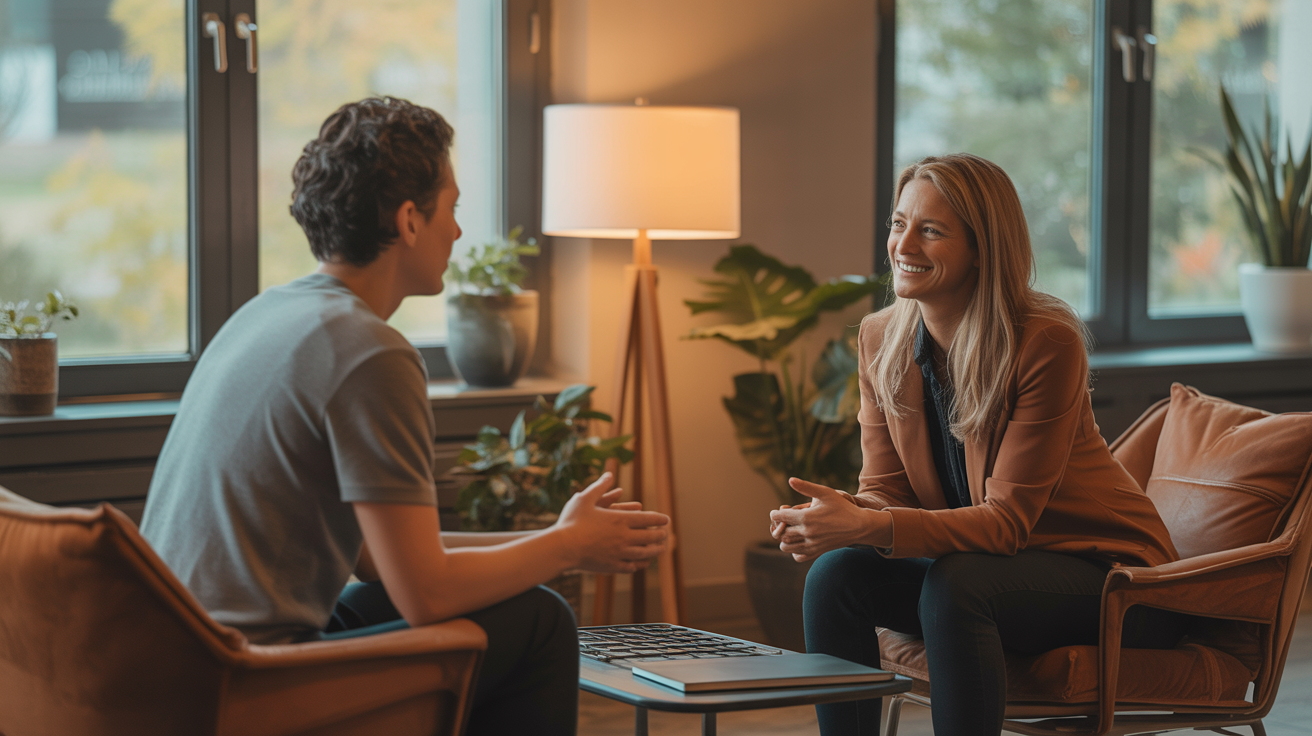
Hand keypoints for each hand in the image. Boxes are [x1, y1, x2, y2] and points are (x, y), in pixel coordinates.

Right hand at [557, 472, 669, 573]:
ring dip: (655, 551)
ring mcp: (619, 553)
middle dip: (660, 535)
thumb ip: (600, 487)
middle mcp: (623, 536)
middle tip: (665, 534)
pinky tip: (642, 563)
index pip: (647, 519)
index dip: (659, 519)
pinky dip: (639, 564)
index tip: (666, 520)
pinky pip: (631, 566)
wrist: (562, 547)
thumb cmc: (571, 521)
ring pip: (644, 553)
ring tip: (660, 549)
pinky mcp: (612, 566)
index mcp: (620, 519)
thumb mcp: (584, 499)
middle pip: (650, 536)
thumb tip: (609, 474)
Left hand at [768, 478, 888, 561]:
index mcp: (806, 517)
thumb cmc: (842, 507)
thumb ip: (806, 487)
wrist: (859, 526)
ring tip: (790, 530)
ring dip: (783, 539)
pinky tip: (799, 541)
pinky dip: (794, 550)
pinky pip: (798, 556)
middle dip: (778, 526)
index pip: (780, 517)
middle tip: (783, 520)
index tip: (777, 511)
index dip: (775, 513)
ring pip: (786, 546)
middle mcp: (807, 533)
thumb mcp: (825, 493)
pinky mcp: (817, 552)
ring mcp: (812, 544)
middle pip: (780, 533)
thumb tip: (790, 479)